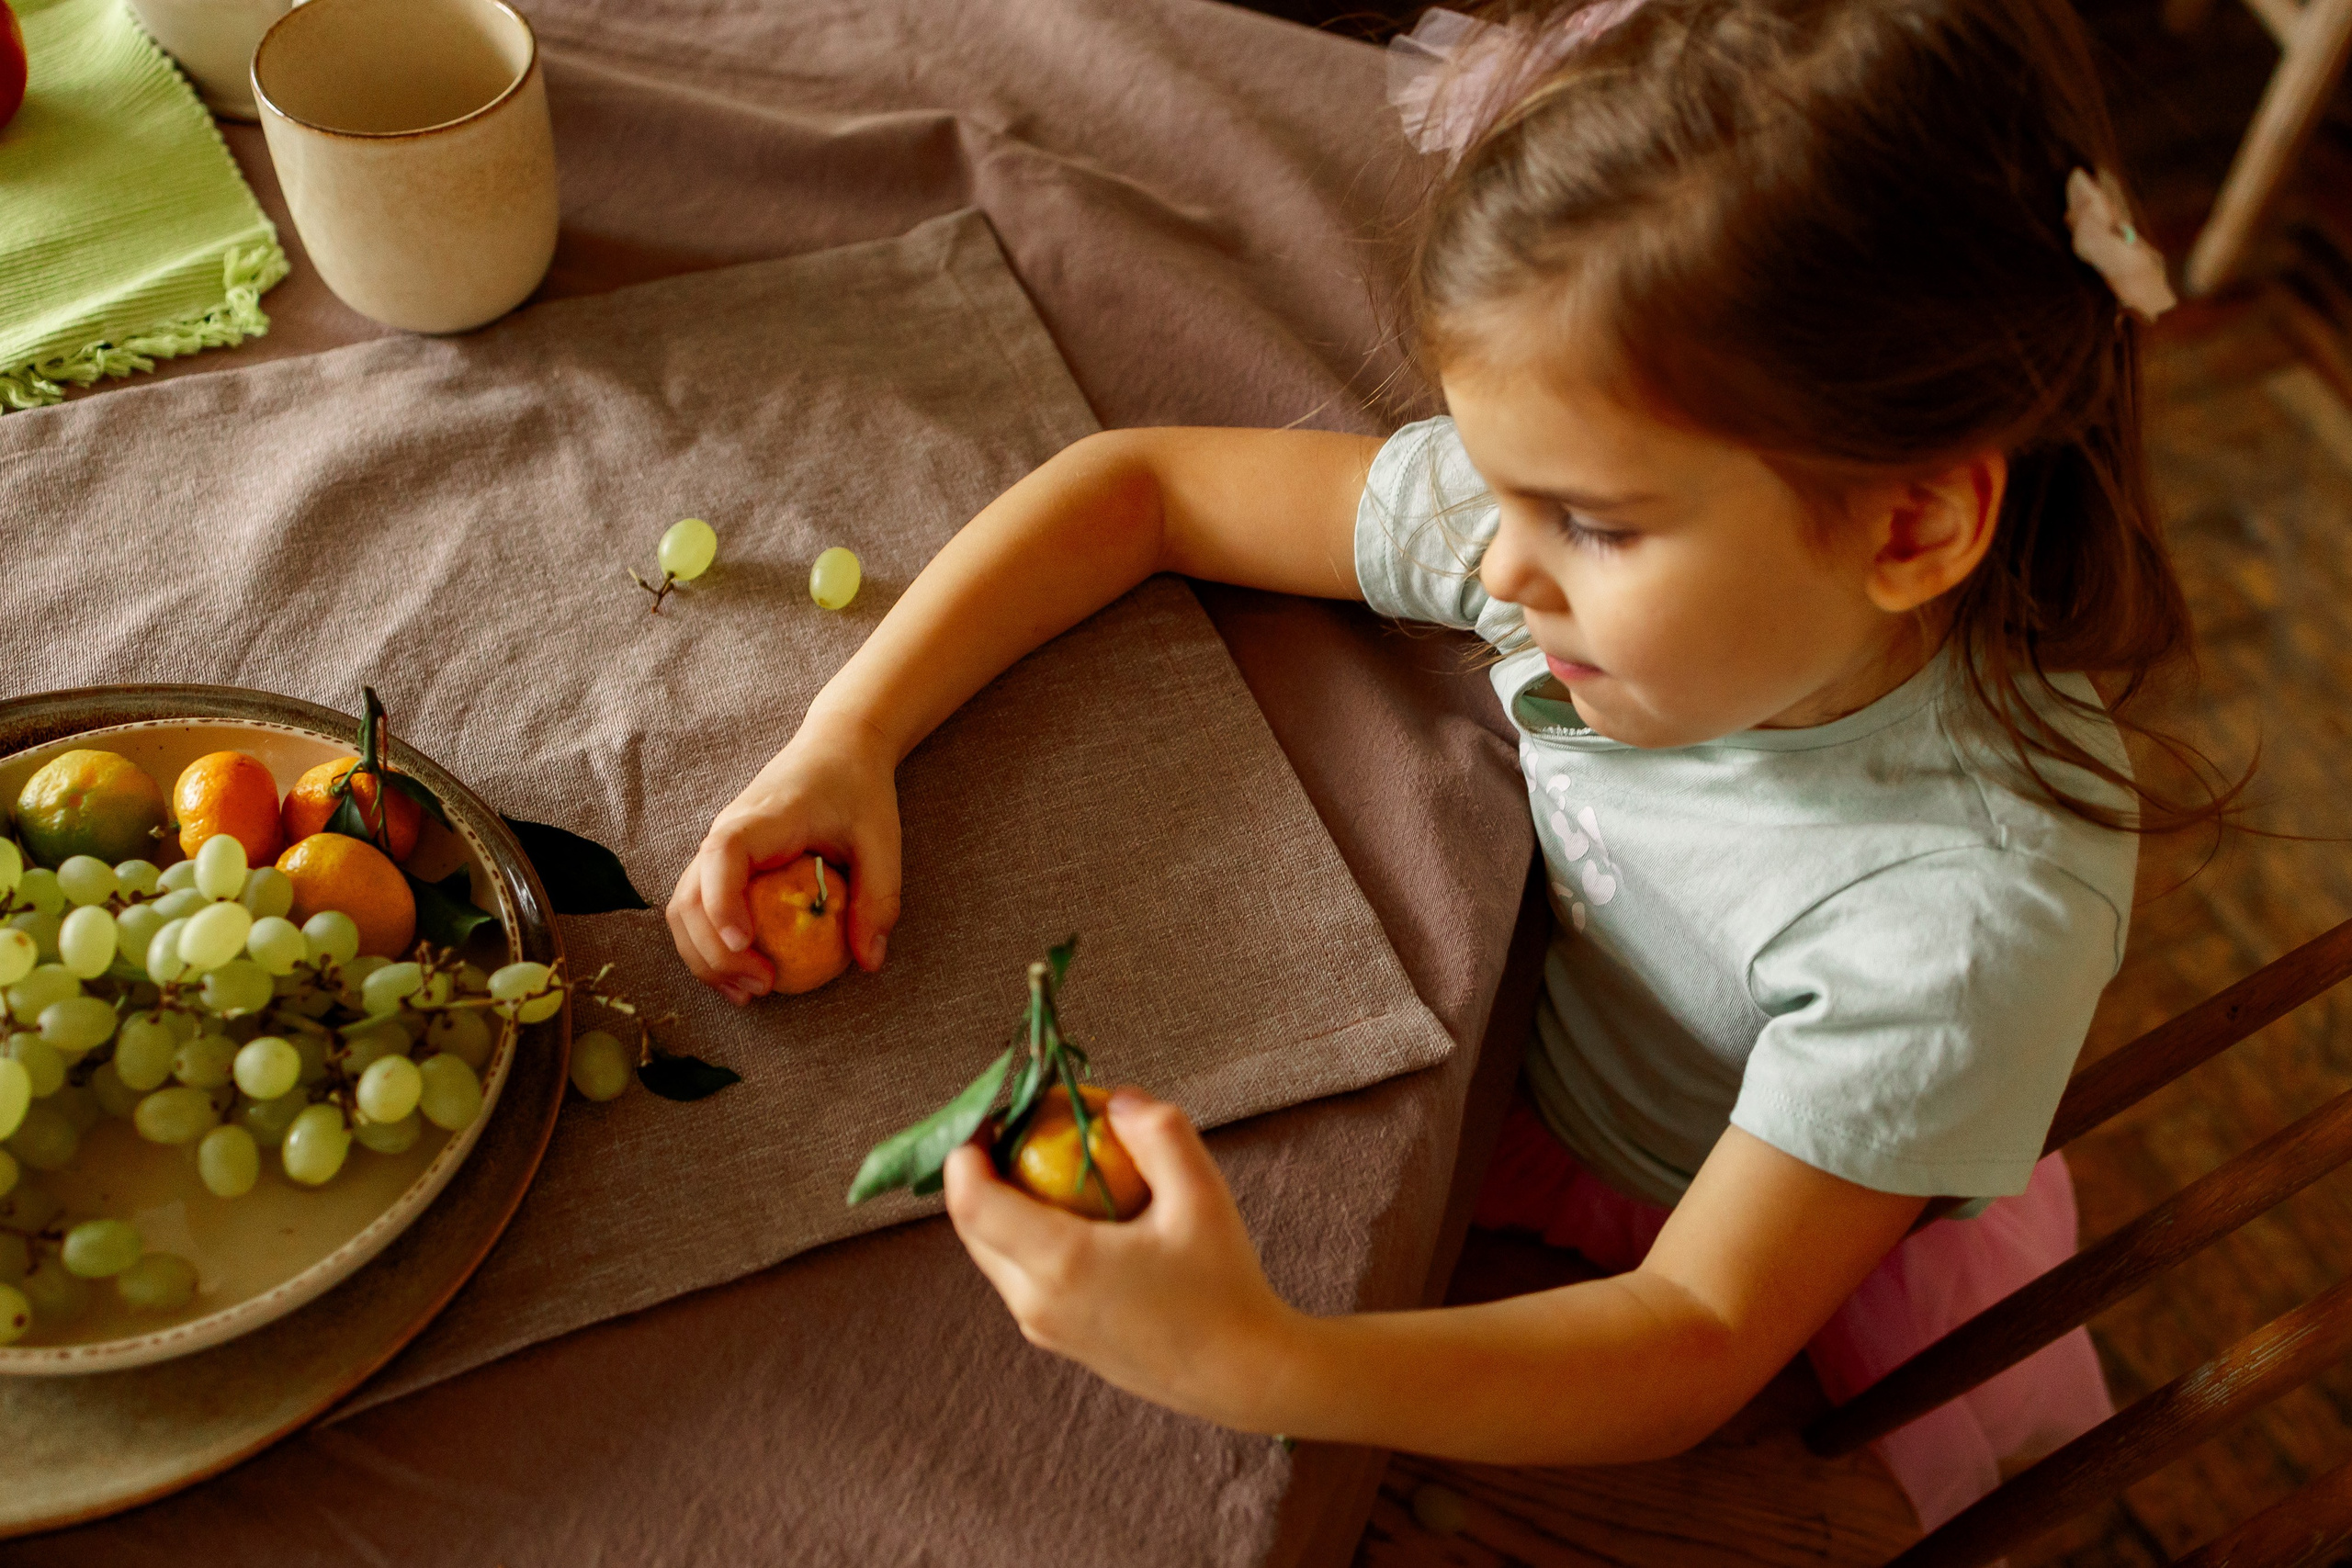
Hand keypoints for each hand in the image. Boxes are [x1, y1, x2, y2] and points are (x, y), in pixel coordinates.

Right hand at [666, 711, 902, 1004]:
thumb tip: (870, 961)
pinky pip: (700, 910)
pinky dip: (711, 948)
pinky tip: (744, 978)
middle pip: (689, 898)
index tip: (746, 946)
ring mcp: (717, 849)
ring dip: (706, 959)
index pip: (723, 855)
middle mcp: (726, 833)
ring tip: (750, 993)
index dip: (724, 903)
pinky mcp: (721, 865)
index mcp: (763, 818)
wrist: (837, 749)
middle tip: (762, 988)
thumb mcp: (881, 841)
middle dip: (714, 954)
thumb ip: (878, 898)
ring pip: (684, 910)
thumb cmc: (858, 790)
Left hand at [944, 1092, 1300, 1429]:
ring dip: (1002, 1208)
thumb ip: (1159, 1134)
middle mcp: (1037, 1301)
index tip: (991, 1116)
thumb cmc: (1224, 1286)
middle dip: (980, 1174)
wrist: (1241, 1376)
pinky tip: (1075, 1217)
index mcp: (1061, 1263)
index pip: (971, 1203)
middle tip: (1018, 1130)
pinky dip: (1025, 1239)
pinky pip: (1019, 1279)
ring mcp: (1043, 1328)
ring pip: (993, 1256)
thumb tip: (1117, 1100)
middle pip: (972, 1229)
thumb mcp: (1202, 1194)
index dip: (964, 1154)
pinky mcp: (1058, 1341)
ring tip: (1048, 1168)